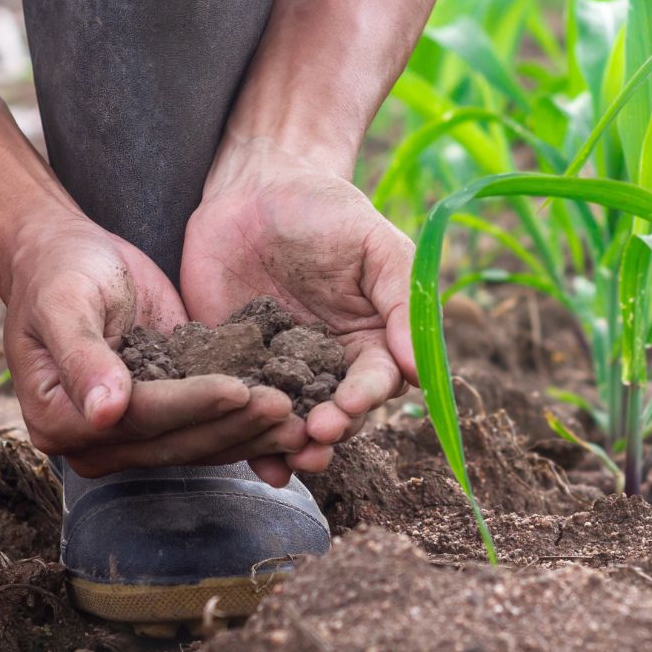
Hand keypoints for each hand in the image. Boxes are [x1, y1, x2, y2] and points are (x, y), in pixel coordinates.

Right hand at [2, 207, 304, 476]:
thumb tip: (105, 412)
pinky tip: (290, 415)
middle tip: (286, 407)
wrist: (68, 257)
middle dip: (233, 425)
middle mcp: (96, 440)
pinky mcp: (165, 418)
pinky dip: (248, 424)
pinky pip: (209, 428)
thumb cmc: (60, 272)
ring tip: (298, 418)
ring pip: (198, 444)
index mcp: (59, 419)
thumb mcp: (64, 302)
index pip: (139, 418)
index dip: (190, 405)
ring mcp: (131, 436)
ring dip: (250, 433)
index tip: (238, 388)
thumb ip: (82, 356)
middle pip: (175, 440)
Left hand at [181, 137, 417, 482]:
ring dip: (293, 447)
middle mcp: (328, 366)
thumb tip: (418, 367)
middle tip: (316, 437)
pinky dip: (247, 440)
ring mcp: (280, 372)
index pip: (376, 381)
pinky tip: (253, 463)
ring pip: (292, 423)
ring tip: (288, 458)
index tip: (351, 405)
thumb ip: (403, 299)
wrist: (254, 188)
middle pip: (337, 415)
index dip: (365, 398)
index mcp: (370, 340)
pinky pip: (241, 411)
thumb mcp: (375, 244)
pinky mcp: (233, 369)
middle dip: (330, 431)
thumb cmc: (326, 210)